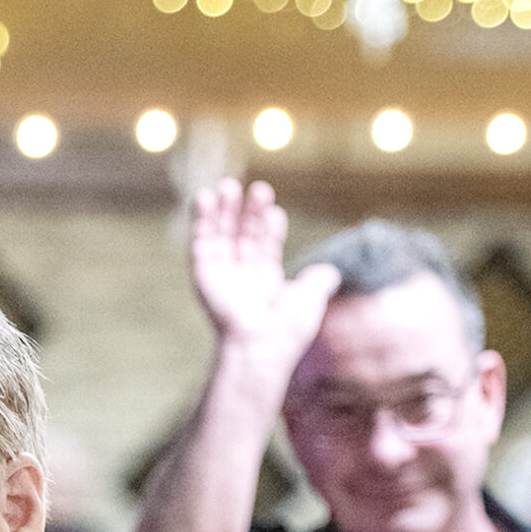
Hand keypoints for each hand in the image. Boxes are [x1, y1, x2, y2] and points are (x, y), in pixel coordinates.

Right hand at [188, 179, 341, 372]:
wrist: (259, 344)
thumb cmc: (286, 330)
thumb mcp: (310, 300)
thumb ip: (318, 281)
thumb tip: (330, 271)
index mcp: (264, 282)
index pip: (265, 245)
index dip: (269, 226)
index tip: (274, 211)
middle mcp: (241, 276)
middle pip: (242, 235)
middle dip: (248, 213)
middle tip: (257, 189)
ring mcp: (221, 274)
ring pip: (220, 235)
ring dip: (223, 211)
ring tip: (228, 187)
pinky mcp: (203, 275)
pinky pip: (200, 242)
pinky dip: (201, 221)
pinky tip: (205, 198)